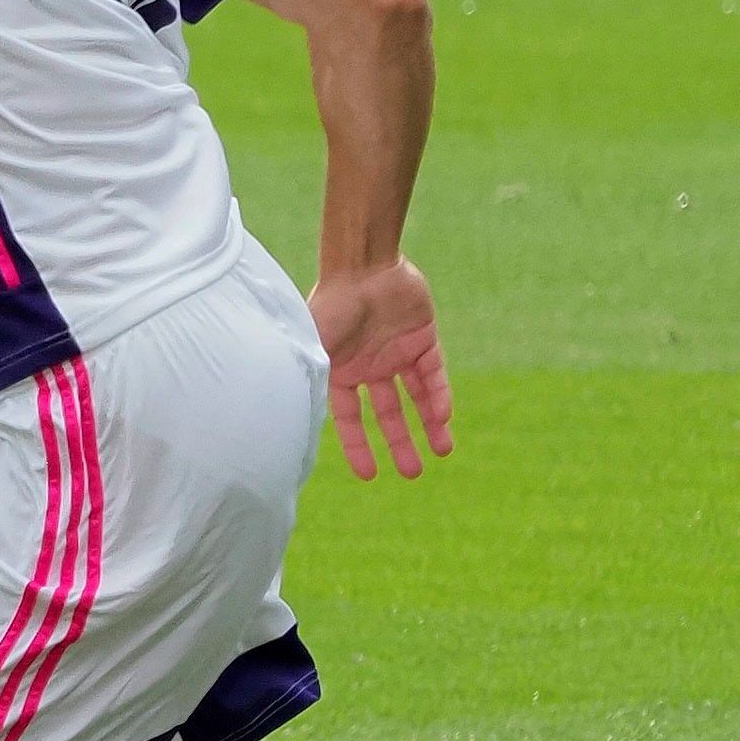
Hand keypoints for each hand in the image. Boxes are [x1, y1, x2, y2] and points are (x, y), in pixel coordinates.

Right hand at [308, 255, 454, 480]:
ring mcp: (397, 352)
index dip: (358, 447)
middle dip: (400, 442)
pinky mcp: (424, 338)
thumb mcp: (313, 349)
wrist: (362, 264)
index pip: (348, 418)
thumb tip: (295, 427)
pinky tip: (444, 417)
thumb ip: (311, 385)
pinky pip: (434, 373)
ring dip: (430, 424)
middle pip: (387, 413)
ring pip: (417, 397)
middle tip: (413, 473)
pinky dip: (439, 395)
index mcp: (339, 371)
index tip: (370, 475)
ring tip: (444, 452)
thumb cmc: (331, 305)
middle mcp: (369, 366)